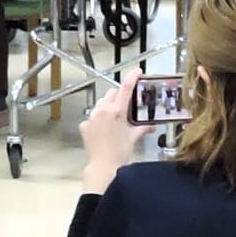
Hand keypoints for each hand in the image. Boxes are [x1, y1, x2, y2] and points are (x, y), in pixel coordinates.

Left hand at [79, 68, 150, 194]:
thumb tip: (151, 126)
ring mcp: (91, 117)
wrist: (103, 165)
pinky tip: (105, 130)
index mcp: (116, 111)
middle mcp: (101, 111)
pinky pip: (93, 117)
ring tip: (116, 120)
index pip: (125, 89)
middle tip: (127, 106)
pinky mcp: (84, 125)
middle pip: (111, 94)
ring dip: (108, 107)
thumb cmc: (121, 152)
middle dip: (119, 97)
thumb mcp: (133, 137)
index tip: (137, 71)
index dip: (131, 78)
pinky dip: (99, 120)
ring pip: (101, 104)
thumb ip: (142, 128)